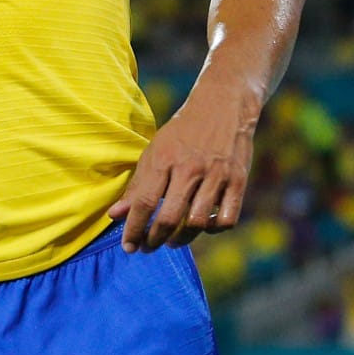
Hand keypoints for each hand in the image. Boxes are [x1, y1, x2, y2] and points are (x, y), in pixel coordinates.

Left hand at [107, 88, 256, 251]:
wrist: (223, 107)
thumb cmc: (182, 133)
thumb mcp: (154, 152)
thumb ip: (136, 186)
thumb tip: (114, 216)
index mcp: (164, 159)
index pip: (143, 202)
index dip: (133, 229)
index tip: (127, 247)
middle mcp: (190, 169)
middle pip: (169, 218)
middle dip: (154, 240)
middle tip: (147, 248)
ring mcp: (217, 176)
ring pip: (197, 223)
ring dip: (181, 240)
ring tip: (171, 241)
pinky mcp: (239, 181)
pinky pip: (227, 220)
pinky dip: (214, 230)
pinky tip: (203, 228)